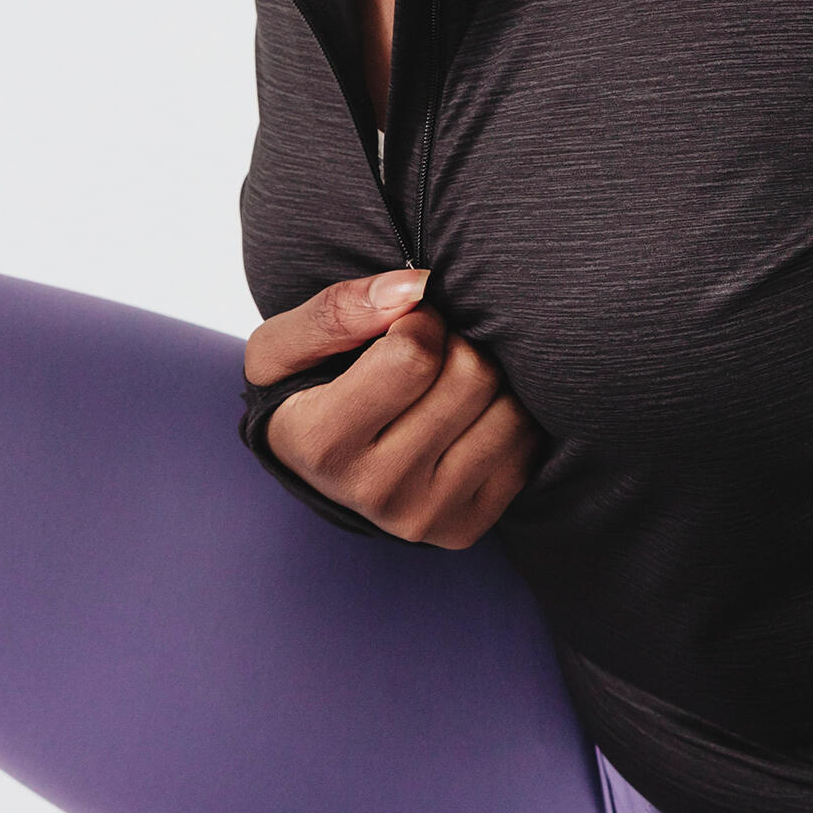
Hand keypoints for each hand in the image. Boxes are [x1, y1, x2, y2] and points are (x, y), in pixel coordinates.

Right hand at [243, 269, 543, 550]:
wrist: (320, 469)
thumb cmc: (305, 390)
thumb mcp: (284, 345)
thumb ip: (337, 310)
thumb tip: (416, 286)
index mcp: (321, 443)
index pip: (414, 353)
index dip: (420, 320)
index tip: (404, 326)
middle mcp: (374, 490)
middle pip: (473, 377)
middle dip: (460, 345)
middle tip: (433, 353)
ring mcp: (424, 515)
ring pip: (510, 411)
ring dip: (490, 380)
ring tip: (451, 383)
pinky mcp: (467, 525)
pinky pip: (527, 447)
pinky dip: (508, 415)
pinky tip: (470, 415)